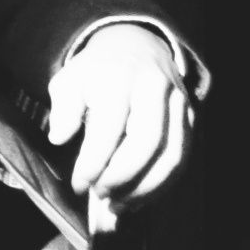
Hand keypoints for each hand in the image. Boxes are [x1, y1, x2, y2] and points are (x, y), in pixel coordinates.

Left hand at [47, 23, 193, 231]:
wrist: (136, 44)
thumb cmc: (98, 70)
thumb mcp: (71, 77)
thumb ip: (64, 107)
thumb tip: (58, 137)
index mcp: (118, 73)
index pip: (109, 123)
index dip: (94, 160)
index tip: (78, 184)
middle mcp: (153, 86)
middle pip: (146, 141)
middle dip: (122, 177)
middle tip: (100, 195)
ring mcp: (177, 102)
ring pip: (171, 155)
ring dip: (145, 188)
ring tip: (119, 204)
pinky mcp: (191, 119)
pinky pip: (183, 160)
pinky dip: (162, 185)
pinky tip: (139, 197)